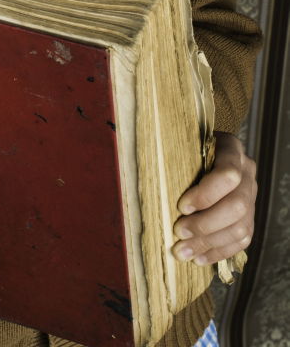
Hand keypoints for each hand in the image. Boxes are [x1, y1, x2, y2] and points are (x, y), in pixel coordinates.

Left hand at [172, 131, 256, 265]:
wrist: (209, 151)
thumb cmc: (189, 148)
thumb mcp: (184, 145)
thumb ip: (177, 161)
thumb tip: (154, 189)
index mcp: (232, 151)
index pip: (228, 175)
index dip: (206, 195)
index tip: (181, 206)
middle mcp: (247, 173)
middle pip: (237, 206)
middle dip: (205, 224)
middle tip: (179, 233)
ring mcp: (252, 196)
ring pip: (241, 227)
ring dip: (210, 243)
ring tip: (184, 252)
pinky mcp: (250, 216)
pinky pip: (242, 240)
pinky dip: (220, 251)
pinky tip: (200, 258)